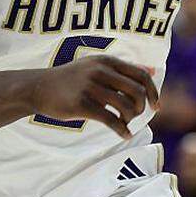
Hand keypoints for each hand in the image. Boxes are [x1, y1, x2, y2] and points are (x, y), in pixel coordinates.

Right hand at [28, 55, 159, 138]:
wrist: (39, 88)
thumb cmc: (72, 79)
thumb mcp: (96, 65)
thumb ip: (123, 69)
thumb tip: (153, 72)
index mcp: (107, 61)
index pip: (141, 75)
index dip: (153, 92)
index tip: (156, 106)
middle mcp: (101, 71)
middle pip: (137, 92)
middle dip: (141, 108)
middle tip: (135, 116)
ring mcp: (91, 87)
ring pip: (126, 106)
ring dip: (131, 119)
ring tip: (125, 123)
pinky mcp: (82, 104)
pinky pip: (111, 120)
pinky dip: (122, 130)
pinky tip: (124, 135)